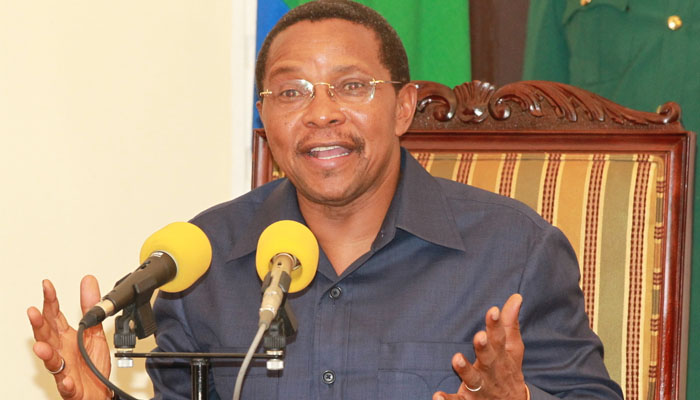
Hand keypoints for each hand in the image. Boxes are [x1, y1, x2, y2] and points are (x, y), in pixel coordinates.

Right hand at [28, 276, 112, 399]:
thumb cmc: (91, 364)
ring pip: (51, 361)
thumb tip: (88, 281)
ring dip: (45, 353)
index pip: (54, 315)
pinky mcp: (71, 387)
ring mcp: (64, 369)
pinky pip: (67, 385)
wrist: (99, 392)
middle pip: (47, 336)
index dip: (50, 300)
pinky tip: (66, 379)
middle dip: (39, 324)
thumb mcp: (94, 331)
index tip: (47, 285)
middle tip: (33, 312)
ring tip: (40, 346)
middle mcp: (61, 351)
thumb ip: (91, 307)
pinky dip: (65, 382)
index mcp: (65, 337)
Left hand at [433, 294, 527, 399]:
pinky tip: (437, 395)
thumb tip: (516, 296)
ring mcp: (480, 387)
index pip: (500, 339)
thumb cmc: (508, 371)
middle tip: (479, 336)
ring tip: (456, 359)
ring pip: (473, 379)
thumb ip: (510, 323)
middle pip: (489, 359)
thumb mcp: (513, 349)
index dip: (496, 325)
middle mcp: (491, 371)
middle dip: (484, 348)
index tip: (492, 311)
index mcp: (501, 356)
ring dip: (465, 370)